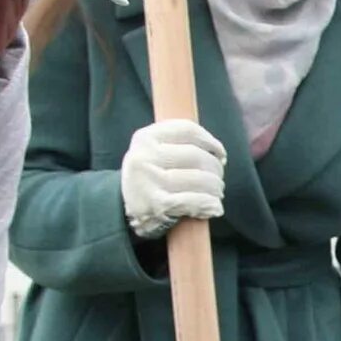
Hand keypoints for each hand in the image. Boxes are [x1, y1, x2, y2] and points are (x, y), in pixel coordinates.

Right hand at [120, 116, 226, 239]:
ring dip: (215, 189)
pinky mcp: (157, 205)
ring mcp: (150, 181)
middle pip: (196, 156)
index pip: (187, 130)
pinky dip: (210, 205)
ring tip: (216, 193)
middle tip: (218, 180)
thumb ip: (179, 144)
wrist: (120, 210)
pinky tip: (214, 208)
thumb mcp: (153, 152)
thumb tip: (218, 152)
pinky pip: (194, 201)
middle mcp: (144, 156)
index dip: (210, 141)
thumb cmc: (148, 178)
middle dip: (215, 169)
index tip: (220, 154)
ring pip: (199, 179)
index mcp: (145, 138)